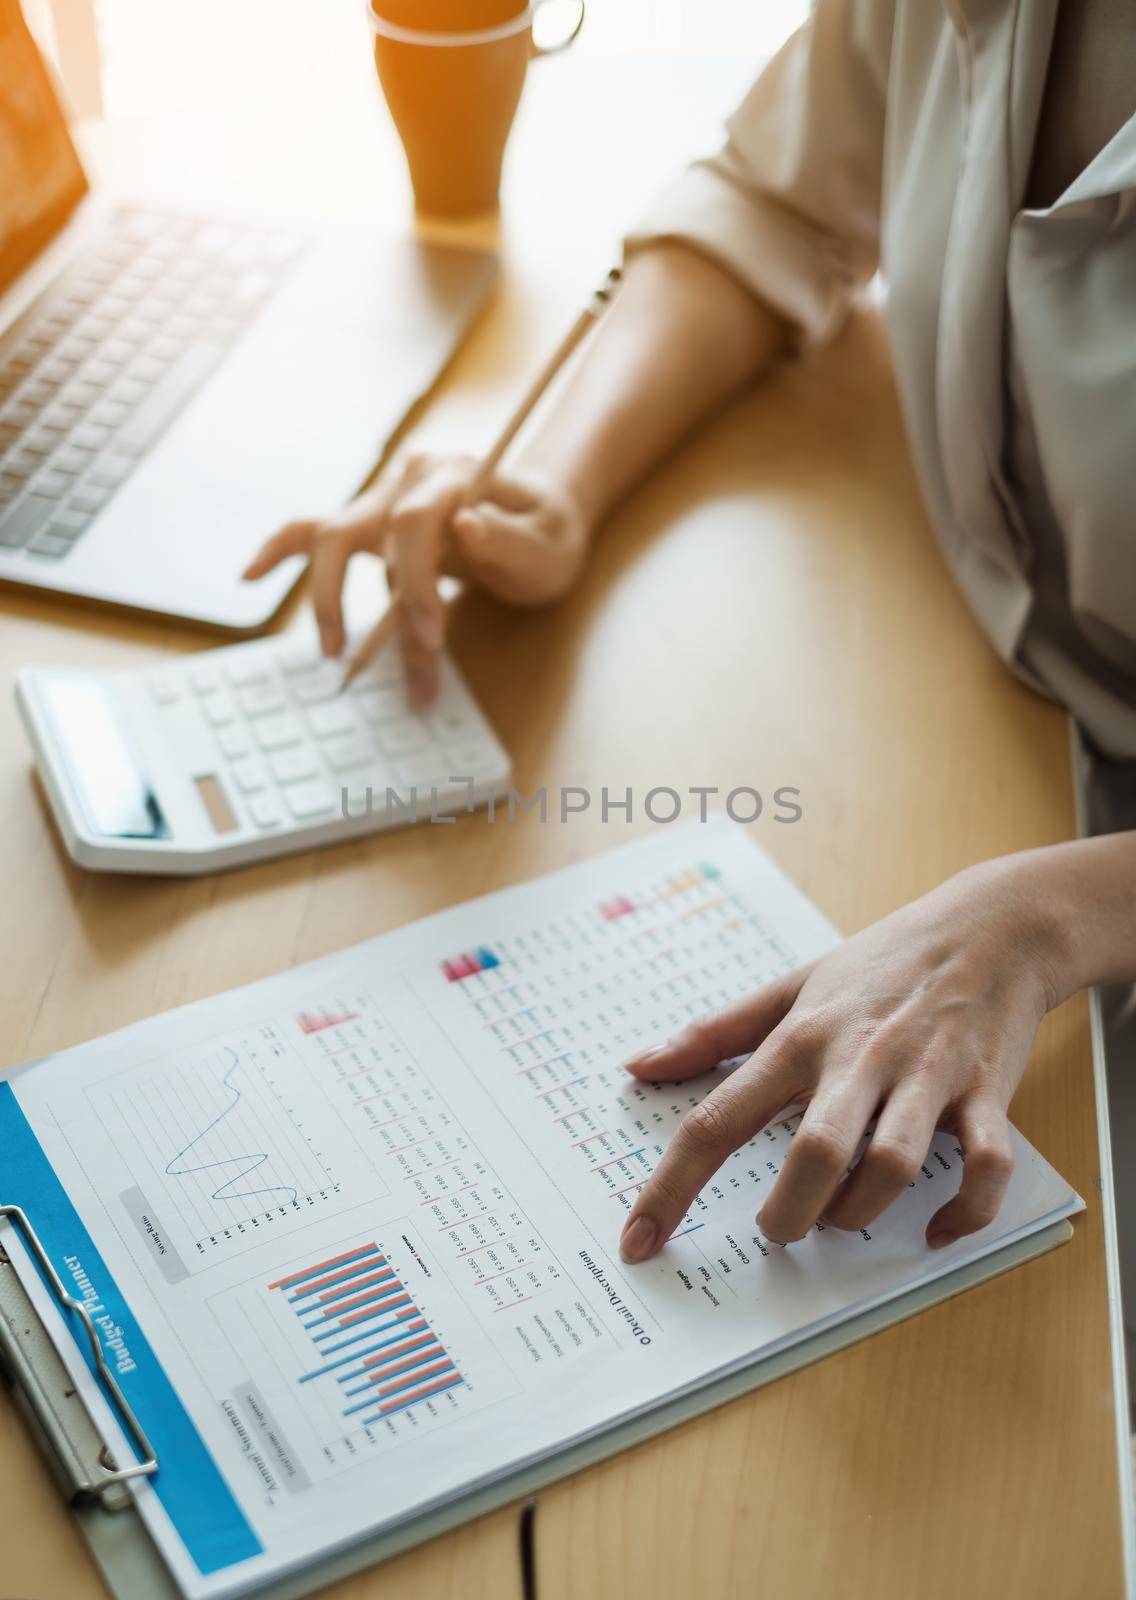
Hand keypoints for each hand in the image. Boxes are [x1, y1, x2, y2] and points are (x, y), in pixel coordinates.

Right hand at [243, 452, 590, 706]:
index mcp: (457, 476)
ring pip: (333, 541)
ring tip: (335, 656)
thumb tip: (467, 525)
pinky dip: (280, 552)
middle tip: (353, 658)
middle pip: (355, 529)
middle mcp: (410, 477)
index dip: (415, 582)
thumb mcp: (548, 545)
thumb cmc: (547, 536)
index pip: (417, 523)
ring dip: (330, 602)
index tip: (430, 638)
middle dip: (350, 597)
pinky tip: (249, 577)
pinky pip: (313, 531)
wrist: (541, 518)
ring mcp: (384, 497)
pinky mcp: (371, 522)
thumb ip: (510, 539)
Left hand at [618, 859, 1065, 1261]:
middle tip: (774, 1229)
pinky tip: (934, 1229)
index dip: (671, 1188)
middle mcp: (859, 1059)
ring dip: (860, 1212)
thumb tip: (638, 1066)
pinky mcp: (987, 1093)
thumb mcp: (790, 985)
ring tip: (839, 1219)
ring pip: (893, 1165)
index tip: (639, 1241)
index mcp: (800, 1039)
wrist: (992, 927)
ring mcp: (926, 1078)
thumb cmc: (881, 963)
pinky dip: (963, 1212)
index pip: (718, 1119)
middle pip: (815, 1153)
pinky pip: (985, 1167)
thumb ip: (713, 1033)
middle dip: (787, 1213)